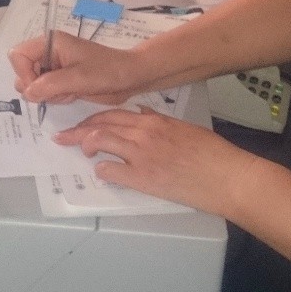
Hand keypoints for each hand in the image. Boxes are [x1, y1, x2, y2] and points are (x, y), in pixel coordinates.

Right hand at [8, 32, 148, 104]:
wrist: (130, 77)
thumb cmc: (107, 71)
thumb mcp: (78, 78)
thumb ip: (49, 85)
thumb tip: (27, 93)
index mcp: (51, 42)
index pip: (18, 55)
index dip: (24, 73)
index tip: (40, 87)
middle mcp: (49, 53)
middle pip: (23, 71)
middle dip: (36, 86)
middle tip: (58, 91)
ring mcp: (54, 67)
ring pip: (33, 85)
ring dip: (47, 94)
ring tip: (68, 92)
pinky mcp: (61, 80)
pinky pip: (45, 92)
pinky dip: (55, 97)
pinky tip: (72, 95)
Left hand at [53, 107, 251, 212]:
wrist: (226, 176)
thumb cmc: (212, 154)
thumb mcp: (183, 128)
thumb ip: (159, 120)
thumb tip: (141, 114)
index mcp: (154, 120)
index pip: (113, 113)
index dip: (92, 118)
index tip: (81, 123)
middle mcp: (144, 133)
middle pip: (100, 125)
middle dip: (78, 130)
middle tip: (64, 137)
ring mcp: (141, 155)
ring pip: (100, 141)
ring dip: (86, 146)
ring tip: (82, 152)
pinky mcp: (144, 178)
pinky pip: (110, 170)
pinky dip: (102, 170)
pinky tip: (103, 172)